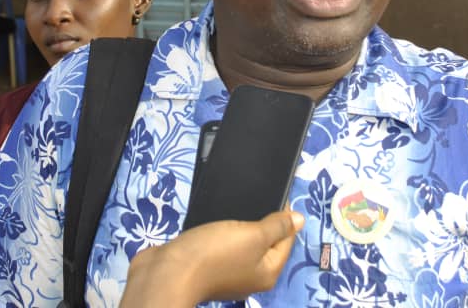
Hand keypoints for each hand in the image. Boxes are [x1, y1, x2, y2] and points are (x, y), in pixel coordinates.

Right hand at [120, 210, 304, 307]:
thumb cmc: (214, 253)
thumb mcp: (252, 235)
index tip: (277, 191)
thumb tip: (299, 219)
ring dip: (238, 223)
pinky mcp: (205, 265)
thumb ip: (277, 226)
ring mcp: (226, 272)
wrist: (167, 272)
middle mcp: (249, 275)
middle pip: (264, 242)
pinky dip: (219, 231)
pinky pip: (220, 243)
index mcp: (267, 272)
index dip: (285, 216)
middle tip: (255, 194)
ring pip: (240, 242)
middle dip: (261, 219)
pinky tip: (215, 216)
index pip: (286, 240)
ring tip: (235, 202)